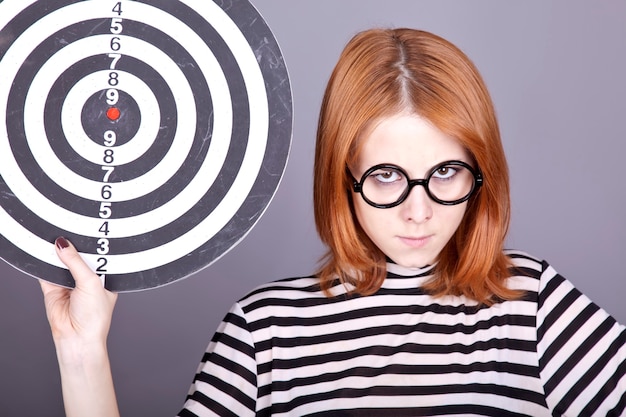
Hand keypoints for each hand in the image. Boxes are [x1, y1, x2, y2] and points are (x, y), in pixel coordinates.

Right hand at [40, 237, 119, 416]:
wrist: (76, 337)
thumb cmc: (94, 316)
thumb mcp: (90, 282)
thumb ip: (76, 262)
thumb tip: (63, 244)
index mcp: (104, 276)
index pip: (97, 253)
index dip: (92, 241)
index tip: (86, 224)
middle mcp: (87, 278)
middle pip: (77, 255)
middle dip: (73, 245)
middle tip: (68, 227)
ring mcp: (69, 282)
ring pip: (61, 261)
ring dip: (57, 252)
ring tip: (54, 237)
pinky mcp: (52, 287)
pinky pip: (45, 270)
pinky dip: (43, 261)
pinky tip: (42, 250)